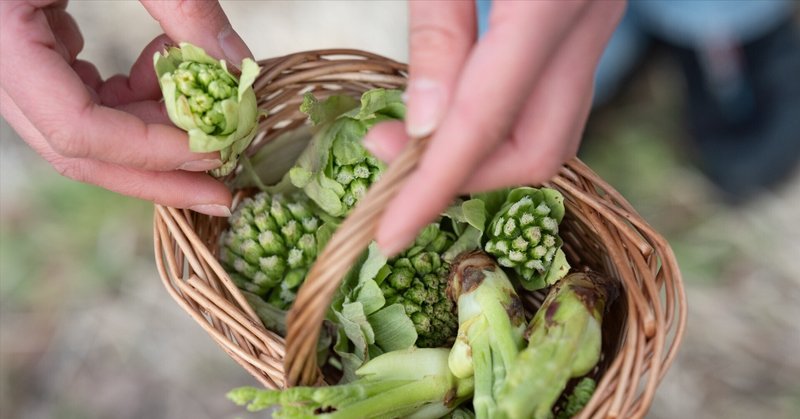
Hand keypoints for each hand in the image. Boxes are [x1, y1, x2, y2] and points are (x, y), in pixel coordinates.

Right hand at [0, 0, 251, 215]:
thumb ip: (183, 3)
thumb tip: (240, 65)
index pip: (73, 126)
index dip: (149, 151)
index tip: (215, 152)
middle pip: (74, 146)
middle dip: (155, 172)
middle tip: (222, 192)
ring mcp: (9, 53)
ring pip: (80, 126)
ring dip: (150, 131)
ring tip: (206, 111)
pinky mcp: (29, 41)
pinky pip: (81, 92)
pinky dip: (133, 95)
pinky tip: (169, 71)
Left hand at [364, 0, 624, 255]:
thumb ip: (439, 31)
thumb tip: (426, 127)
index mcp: (550, 1)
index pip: (485, 121)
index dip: (434, 187)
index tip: (391, 233)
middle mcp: (591, 21)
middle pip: (539, 149)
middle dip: (464, 177)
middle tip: (390, 156)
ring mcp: (598, 24)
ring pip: (552, 129)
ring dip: (482, 151)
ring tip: (412, 132)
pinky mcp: (588, 21)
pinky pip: (552, 95)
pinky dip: (502, 118)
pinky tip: (454, 101)